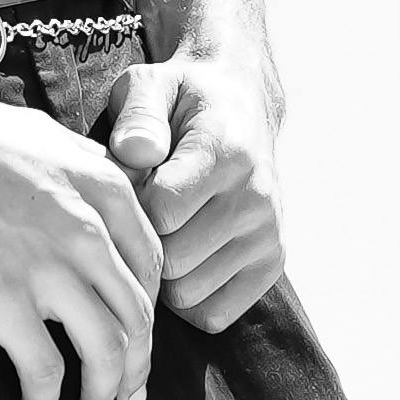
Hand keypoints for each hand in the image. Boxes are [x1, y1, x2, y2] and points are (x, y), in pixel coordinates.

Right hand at [0, 61, 161, 399]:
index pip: (151, 267)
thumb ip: (84, 171)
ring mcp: (49, 267)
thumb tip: (99, 191)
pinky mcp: (5, 300)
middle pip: (138, 317)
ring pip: (108, 351)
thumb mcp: (45, 137)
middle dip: (138, 365)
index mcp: (103, 188)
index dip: (149, 313)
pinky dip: (46, 396)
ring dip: (105, 391)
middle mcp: (90, 231)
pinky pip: (46, 369)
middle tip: (129, 395)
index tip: (137, 339)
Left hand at [101, 53, 286, 330]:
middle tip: (141, 211)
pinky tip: (182, 257)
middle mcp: (257, 198)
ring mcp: (268, 236)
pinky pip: (213, 314)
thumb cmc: (182, 100)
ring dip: (163, 272)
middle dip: (144, 240)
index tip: (128, 184)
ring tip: (163, 230)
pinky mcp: (271, 264)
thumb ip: (138, 114)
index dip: (129, 205)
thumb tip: (135, 152)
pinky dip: (188, 297)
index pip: (161, 212)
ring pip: (187, 293)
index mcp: (228, 152)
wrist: (241, 105)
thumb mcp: (152, 85)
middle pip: (171, 259)